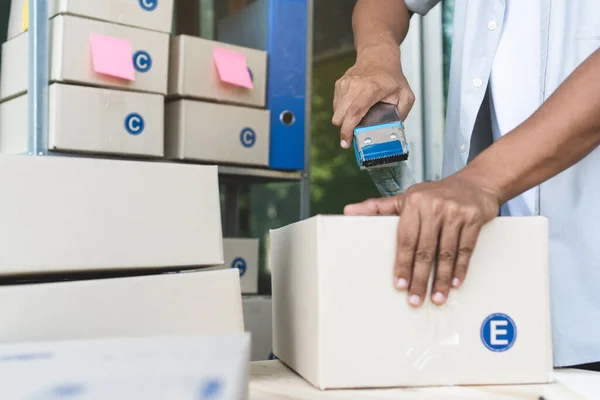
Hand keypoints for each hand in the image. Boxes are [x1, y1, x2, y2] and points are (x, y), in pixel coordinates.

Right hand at [332, 44, 414, 148]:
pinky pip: (336, 106)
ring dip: (345, 120)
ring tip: (358, 116)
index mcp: (371, 88)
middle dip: (345, 129)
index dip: (348, 130)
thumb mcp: (405, 95)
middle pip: (340, 116)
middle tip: (354, 134)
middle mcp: (354, 85)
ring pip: (336, 113)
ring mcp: (344, 84)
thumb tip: (393, 129)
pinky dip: (343, 111)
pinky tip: (354, 106)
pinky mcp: (339, 85)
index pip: (354, 112)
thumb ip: (402, 113)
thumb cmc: (391, 77)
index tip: (345, 143)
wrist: (378, 56)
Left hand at [344, 173, 500, 306]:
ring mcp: (455, 213)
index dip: (402, 264)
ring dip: (441, 279)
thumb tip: (348, 211)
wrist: (475, 182)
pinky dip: (460, 269)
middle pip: (425, 250)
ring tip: (436, 298)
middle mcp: (434, 207)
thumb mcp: (406, 197)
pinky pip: (466, 249)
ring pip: (446, 253)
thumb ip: (378, 207)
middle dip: (419, 278)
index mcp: (413, 203)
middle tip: (415, 299)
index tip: (399, 285)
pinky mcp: (474, 219)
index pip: (405, 240)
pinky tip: (455, 284)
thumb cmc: (435, 194)